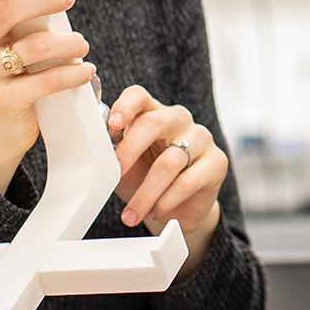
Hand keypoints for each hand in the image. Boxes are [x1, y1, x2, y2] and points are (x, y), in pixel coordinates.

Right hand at [0, 0, 96, 193]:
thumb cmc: (13, 76)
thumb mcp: (18, 40)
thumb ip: (34, 7)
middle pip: (5, 12)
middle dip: (43, 1)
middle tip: (70, 0)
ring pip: (32, 47)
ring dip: (67, 43)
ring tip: (82, 45)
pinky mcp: (2, 100)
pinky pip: (43, 81)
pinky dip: (72, 74)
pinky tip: (87, 71)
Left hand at [106, 85, 227, 236]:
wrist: (176, 210)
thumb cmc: (145, 180)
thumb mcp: (123, 165)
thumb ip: (111, 150)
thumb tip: (92, 146)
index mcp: (152, 112)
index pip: (138, 96)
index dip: (125, 106)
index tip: (112, 125)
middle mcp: (178, 119)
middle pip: (154, 122)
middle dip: (130, 150)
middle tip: (116, 174)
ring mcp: (201, 138)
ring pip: (169, 161)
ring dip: (146, 193)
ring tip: (132, 213)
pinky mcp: (217, 162)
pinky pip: (187, 181)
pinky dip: (166, 201)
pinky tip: (155, 212)